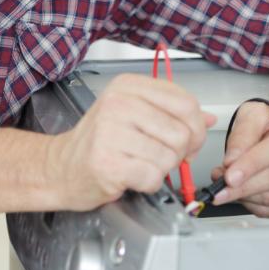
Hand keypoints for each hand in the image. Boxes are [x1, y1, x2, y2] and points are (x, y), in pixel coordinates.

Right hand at [48, 73, 215, 210]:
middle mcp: (118, 104)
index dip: (195, 126)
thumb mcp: (134, 115)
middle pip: (182, 132)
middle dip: (179, 152)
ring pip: (170, 157)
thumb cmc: (99, 143)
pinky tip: (131, 177)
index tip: (187, 138)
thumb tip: (208, 118)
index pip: (185, 102)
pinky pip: (153, 176)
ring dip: (161, 169)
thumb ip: (171, 114)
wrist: (60, 168)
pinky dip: (148, 183)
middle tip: (158, 156)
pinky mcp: (109, 163)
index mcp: (127, 86)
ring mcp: (111, 132)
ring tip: (138, 164)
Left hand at [211, 100, 268, 216]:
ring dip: (247, 196)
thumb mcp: (256, 112)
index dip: (253, 164)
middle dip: (246, 185)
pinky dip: (255, 205)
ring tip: (227, 188)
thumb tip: (232, 161)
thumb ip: (243, 133)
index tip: (230, 174)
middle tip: (222, 187)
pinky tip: (243, 194)